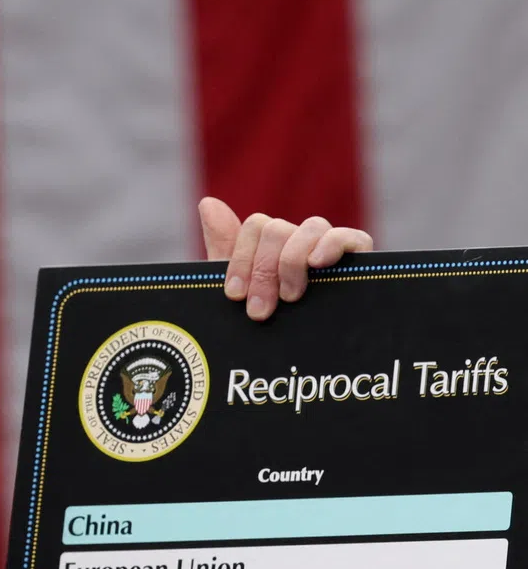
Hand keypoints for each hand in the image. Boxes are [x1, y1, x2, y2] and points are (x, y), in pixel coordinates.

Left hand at [199, 196, 373, 320]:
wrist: (307, 366)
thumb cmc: (272, 327)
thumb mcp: (242, 292)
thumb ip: (224, 249)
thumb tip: (207, 202)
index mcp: (272, 249)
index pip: (256, 227)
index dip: (241, 259)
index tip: (234, 295)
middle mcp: (301, 244)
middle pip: (277, 229)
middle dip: (262, 270)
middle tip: (260, 311)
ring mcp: (330, 251)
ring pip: (312, 226)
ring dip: (292, 261)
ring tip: (289, 297)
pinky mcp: (360, 263)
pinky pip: (352, 237)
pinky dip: (333, 244)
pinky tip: (318, 262)